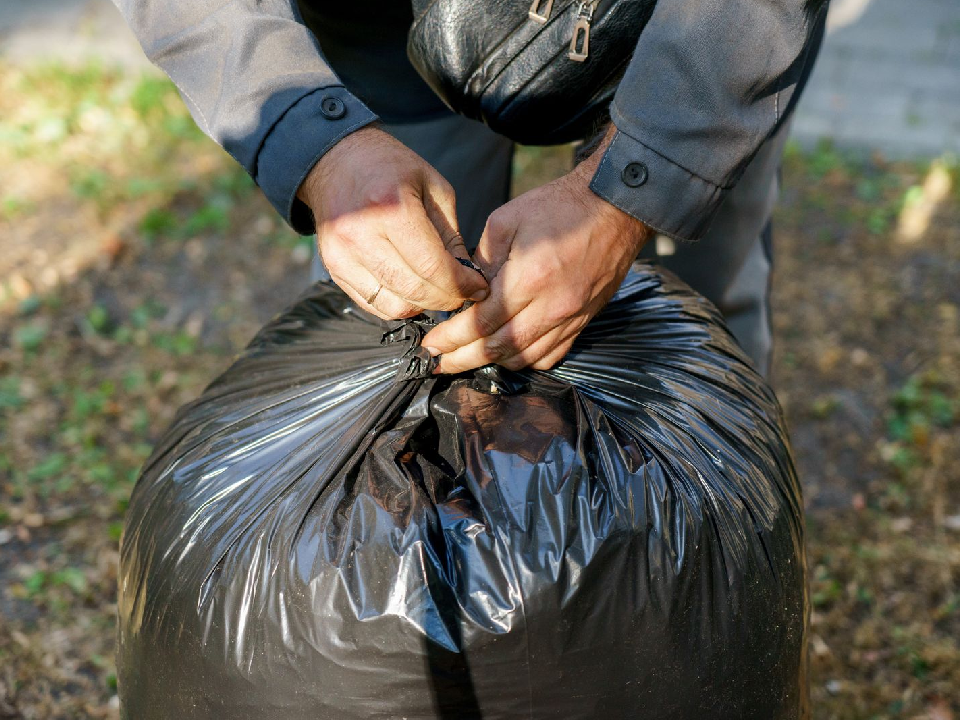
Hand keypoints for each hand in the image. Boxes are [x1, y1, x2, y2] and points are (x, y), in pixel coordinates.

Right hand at [297, 126, 487, 318]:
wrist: (336, 160)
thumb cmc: (390, 168)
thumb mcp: (433, 188)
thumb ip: (450, 235)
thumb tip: (466, 276)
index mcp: (392, 209)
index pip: (434, 267)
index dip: (462, 285)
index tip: (478, 288)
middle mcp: (362, 235)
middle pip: (414, 291)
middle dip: (447, 299)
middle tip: (462, 293)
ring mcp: (342, 255)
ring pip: (394, 306)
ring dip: (423, 306)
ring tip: (437, 291)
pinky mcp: (333, 267)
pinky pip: (373, 304)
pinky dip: (398, 304)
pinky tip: (411, 289)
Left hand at [421, 131, 650, 372]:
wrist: (614, 208)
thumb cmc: (560, 207)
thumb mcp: (506, 220)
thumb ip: (481, 260)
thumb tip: (464, 290)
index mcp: (528, 279)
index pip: (480, 323)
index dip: (451, 338)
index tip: (430, 345)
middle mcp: (551, 306)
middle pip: (498, 348)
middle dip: (462, 359)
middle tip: (438, 362)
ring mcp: (570, 318)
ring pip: (523, 357)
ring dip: (491, 363)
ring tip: (466, 359)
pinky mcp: (583, 321)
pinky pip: (550, 355)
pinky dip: (523, 360)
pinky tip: (506, 353)